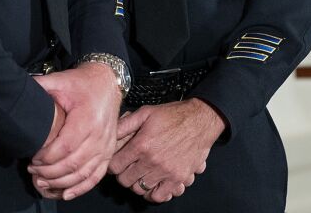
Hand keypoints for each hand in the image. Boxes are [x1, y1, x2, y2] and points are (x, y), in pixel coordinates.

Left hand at [27, 63, 123, 199]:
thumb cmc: (82, 83)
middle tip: (32, 170)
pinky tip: (66, 194)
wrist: (107, 82)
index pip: (65, 147)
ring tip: (41, 181)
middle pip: (73, 163)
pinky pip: (96, 176)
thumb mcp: (60, 80)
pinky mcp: (108, 151)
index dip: (46, 157)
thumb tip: (18, 93)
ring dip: (61, 182)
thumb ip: (39, 86)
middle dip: (49, 172)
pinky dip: (81, 188)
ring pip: (83, 173)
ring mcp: (106, 145)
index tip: (32, 157)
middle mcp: (100, 134)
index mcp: (88, 118)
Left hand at [108, 98, 226, 203]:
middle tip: (129, 167)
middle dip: (124, 174)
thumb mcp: (146, 112)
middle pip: (125, 180)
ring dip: (138, 182)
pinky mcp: (178, 178)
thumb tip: (109, 133)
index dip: (114, 164)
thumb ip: (125, 124)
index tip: (118, 162)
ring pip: (140, 189)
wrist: (201, 120)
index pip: (115, 166)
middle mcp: (152, 160)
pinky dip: (154, 193)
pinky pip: (160, 196)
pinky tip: (154, 183)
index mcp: (141, 144)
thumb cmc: (174, 115)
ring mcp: (165, 171)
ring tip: (142, 173)